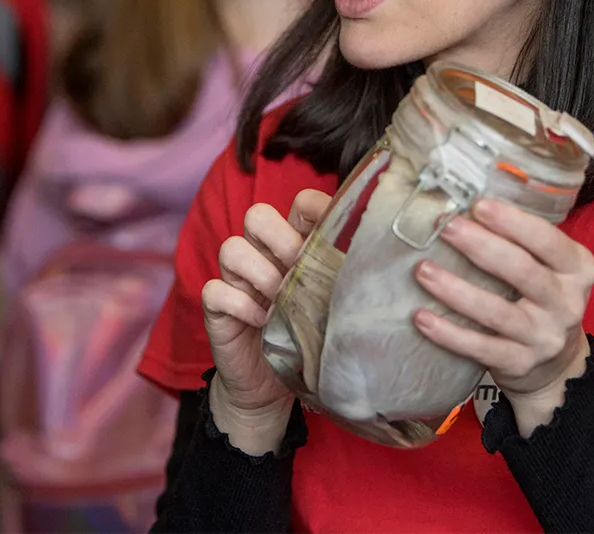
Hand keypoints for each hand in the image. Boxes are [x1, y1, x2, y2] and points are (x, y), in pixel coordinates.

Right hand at [201, 188, 328, 424]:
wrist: (272, 389)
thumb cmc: (308, 341)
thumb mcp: (331, 307)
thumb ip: (341, 280)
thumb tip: (378, 261)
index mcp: (294, 246)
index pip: (299, 204)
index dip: (313, 209)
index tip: (333, 232)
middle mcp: (262, 255)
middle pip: (257, 215)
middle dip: (281, 240)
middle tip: (299, 269)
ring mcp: (237, 280)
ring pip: (231, 248)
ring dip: (260, 274)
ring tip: (280, 303)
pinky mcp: (217, 307)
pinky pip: (215, 289)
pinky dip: (240, 304)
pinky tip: (262, 323)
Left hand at [412, 197, 593, 424]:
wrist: (556, 364)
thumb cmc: (540, 296)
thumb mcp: (549, 266)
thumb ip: (522, 238)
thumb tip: (463, 198)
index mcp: (577, 269)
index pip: (549, 241)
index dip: (513, 222)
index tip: (478, 205)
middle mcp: (566, 304)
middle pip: (521, 271)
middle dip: (480, 246)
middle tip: (446, 227)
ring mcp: (545, 337)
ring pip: (497, 311)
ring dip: (456, 290)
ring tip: (423, 270)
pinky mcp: (521, 364)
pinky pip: (481, 348)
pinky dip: (449, 334)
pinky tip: (421, 317)